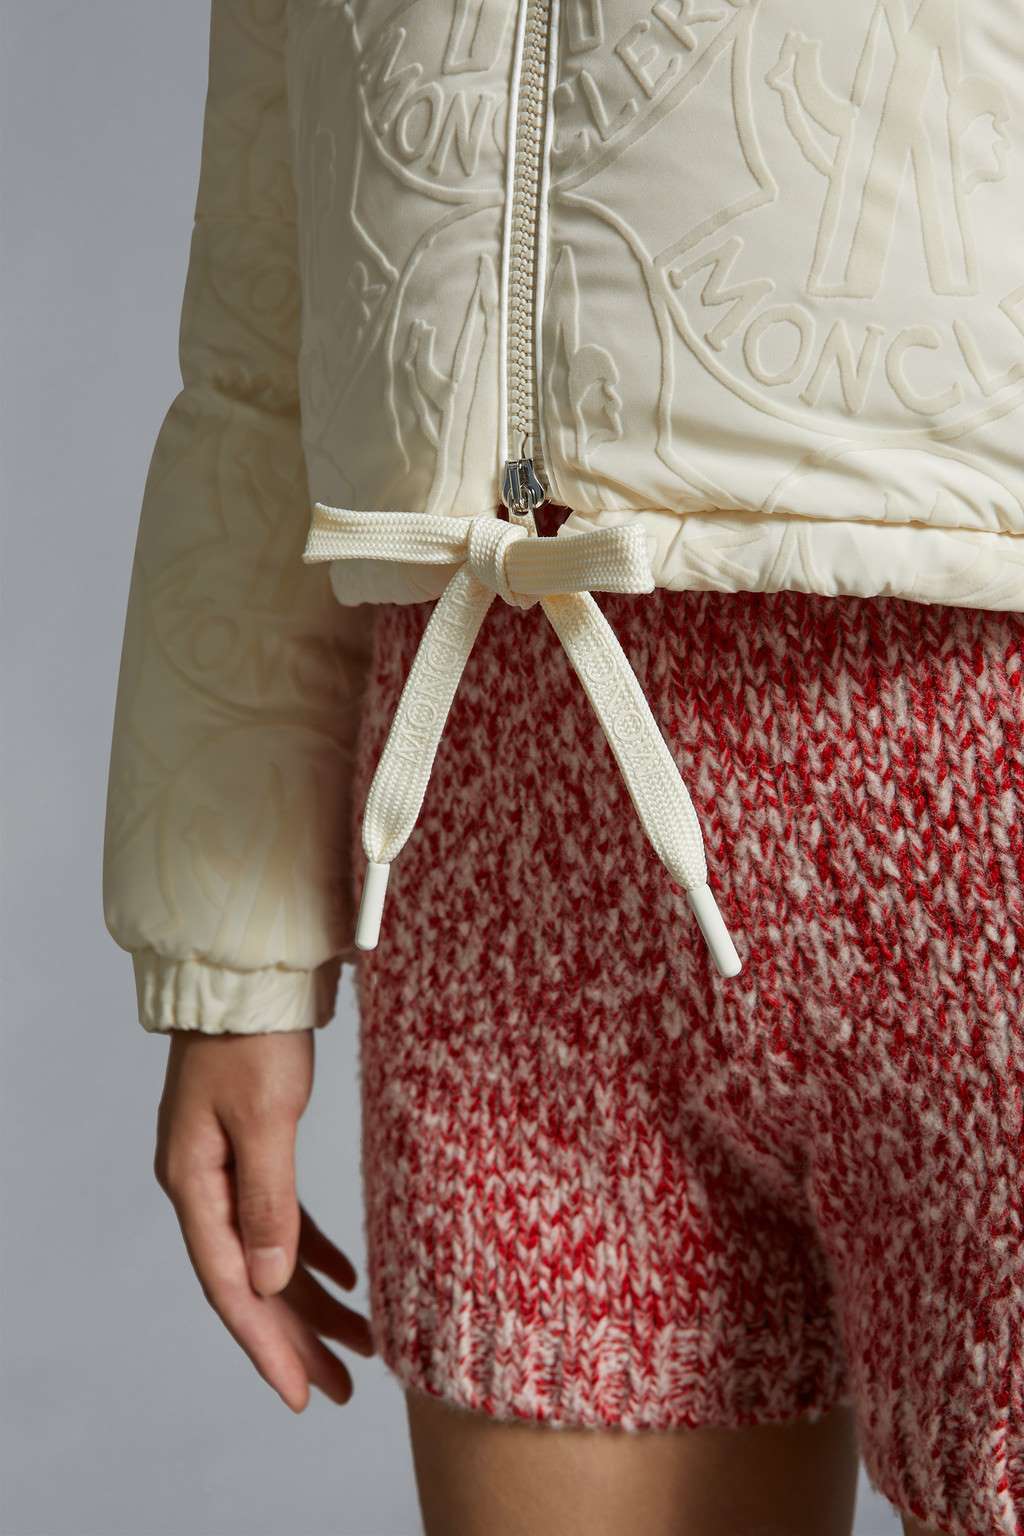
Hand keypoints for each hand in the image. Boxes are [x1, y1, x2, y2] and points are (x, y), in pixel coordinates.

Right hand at [153, 1027, 373, 1411]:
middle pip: (250, 1281)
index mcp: (194, 1184)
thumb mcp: (265, 1120)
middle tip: (337, 1389)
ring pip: (268, 1254)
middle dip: (294, 1338)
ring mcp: (225, 1166)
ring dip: (310, 1301)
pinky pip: (280, 1218)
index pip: (229, 1286)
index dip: (266, 1344)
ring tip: (357, 1346)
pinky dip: (311, 1251)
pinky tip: (347, 1278)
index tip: (300, 1394)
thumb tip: (267, 1283)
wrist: (248, 974)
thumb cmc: (253, 1038)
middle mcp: (203, 1184)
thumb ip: (266, 1203)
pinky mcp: (251, 1147)